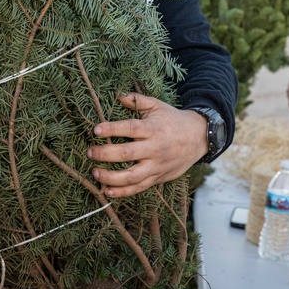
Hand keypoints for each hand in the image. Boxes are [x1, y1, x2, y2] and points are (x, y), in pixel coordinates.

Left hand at [87, 93, 207, 198]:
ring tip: (94, 172)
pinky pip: (139, 188)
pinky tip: (107, 191)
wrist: (198, 138)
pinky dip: (123, 192)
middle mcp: (155, 148)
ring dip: (111, 177)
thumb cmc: (173, 120)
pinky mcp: (158, 177)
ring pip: (132, 176)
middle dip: (106, 154)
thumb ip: (137, 100)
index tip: (95, 130)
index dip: (112, 129)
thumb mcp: (157, 106)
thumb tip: (117, 96)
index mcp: (153, 128)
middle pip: (128, 154)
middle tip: (90, 152)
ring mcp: (157, 165)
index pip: (130, 128)